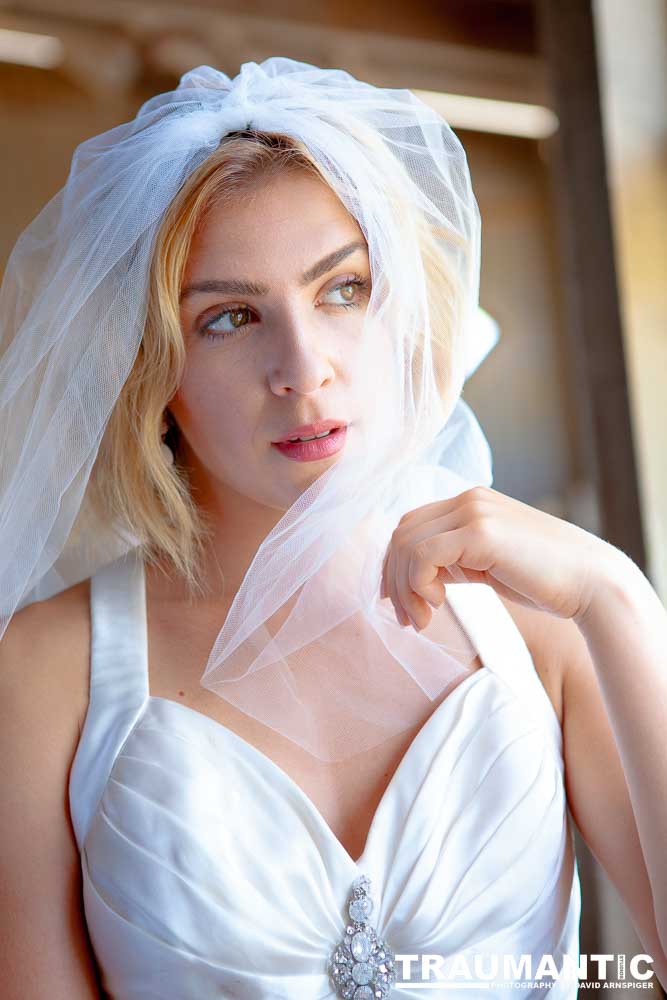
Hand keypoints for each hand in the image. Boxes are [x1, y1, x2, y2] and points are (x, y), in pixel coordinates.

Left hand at [380, 485, 621, 630]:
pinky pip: (423, 555)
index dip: (394, 564)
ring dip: (404, 588)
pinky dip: (417, 583)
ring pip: (407, 544)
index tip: (398, 601)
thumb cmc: (544, 580)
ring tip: (422, 619)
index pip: (411, 525)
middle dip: (394, 579)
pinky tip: (436, 604)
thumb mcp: (489, 563)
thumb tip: (417, 576)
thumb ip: (456, 559)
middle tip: (407, 619)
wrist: (591, 583)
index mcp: (471, 502)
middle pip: (403, 533)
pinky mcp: (479, 532)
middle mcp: (469, 499)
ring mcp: (474, 511)